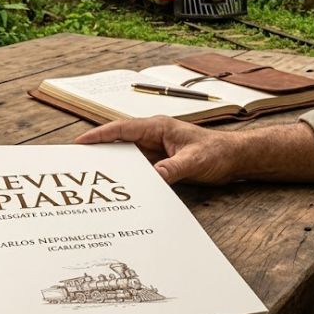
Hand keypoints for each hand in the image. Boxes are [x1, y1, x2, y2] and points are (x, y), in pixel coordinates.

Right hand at [75, 115, 237, 184]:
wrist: (234, 157)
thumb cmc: (216, 152)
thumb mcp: (193, 161)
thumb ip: (172, 169)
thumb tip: (152, 178)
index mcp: (158, 127)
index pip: (122, 129)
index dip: (100, 135)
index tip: (81, 142)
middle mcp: (154, 136)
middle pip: (120, 141)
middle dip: (100, 149)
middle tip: (79, 161)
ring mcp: (157, 148)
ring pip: (128, 155)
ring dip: (114, 163)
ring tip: (93, 176)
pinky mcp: (162, 161)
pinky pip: (140, 167)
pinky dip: (129, 175)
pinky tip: (121, 186)